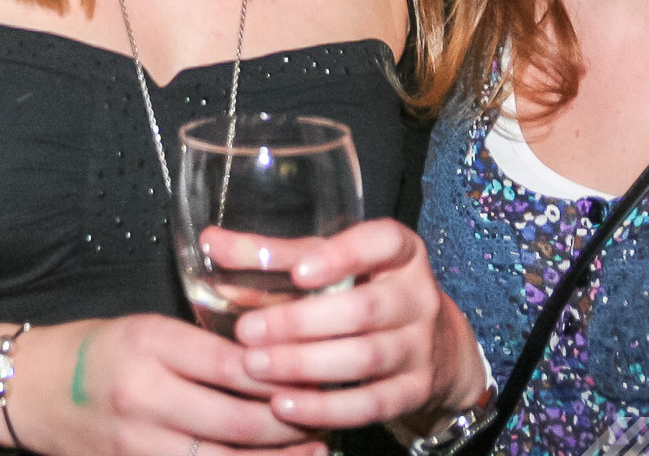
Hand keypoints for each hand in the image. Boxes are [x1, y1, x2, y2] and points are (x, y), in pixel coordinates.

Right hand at [0, 316, 328, 455]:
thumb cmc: (92, 350)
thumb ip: (201, 345)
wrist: (27, 389)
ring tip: (316, 450)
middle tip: (329, 416)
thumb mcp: (145, 328)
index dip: (283, 375)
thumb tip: (271, 359)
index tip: (319, 373)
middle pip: (237, 419)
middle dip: (292, 423)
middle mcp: (145, 394)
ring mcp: (138, 442)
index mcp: (151, 342)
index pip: (234, 364)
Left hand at [205, 220, 486, 431]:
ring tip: (255, 366)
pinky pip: (371, 404)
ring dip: (305, 365)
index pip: (383, 241)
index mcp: (400, 252)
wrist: (437, 348)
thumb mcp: (328, 263)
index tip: (298, 272)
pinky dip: (325, 408)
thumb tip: (211, 241)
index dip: (343, 256)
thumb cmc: (363, 290)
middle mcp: (417, 297)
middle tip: (247, 331)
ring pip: (366, 357)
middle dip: (300, 322)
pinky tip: (284, 405)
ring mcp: (421, 347)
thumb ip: (273, 253)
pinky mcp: (415, 391)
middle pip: (363, 309)